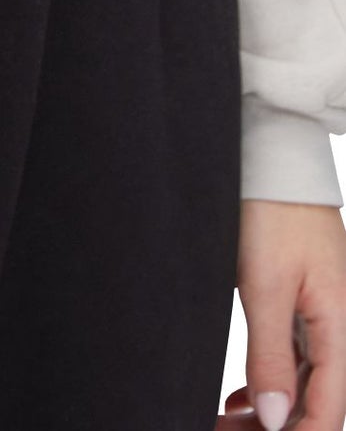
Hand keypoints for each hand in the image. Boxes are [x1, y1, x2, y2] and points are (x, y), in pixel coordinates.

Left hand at [218, 200, 345, 427]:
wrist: (274, 160)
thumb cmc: (272, 212)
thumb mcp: (264, 283)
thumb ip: (272, 352)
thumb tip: (275, 418)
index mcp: (341, 328)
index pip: (329, 410)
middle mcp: (340, 328)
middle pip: (319, 401)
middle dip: (281, 425)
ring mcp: (324, 316)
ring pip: (306, 382)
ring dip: (274, 409)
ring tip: (231, 422)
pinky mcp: (305, 303)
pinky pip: (297, 357)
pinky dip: (272, 381)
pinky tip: (244, 397)